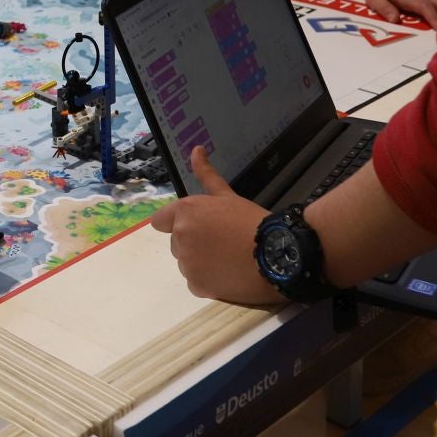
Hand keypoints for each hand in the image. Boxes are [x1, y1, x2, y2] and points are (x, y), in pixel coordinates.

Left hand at [150, 145, 281, 304]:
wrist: (277, 254)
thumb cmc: (252, 221)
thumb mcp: (228, 196)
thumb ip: (207, 175)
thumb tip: (196, 150)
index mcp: (184, 212)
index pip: (160, 221)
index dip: (176, 223)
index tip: (197, 228)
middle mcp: (180, 237)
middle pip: (176, 242)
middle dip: (193, 242)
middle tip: (222, 241)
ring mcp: (187, 263)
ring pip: (187, 263)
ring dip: (201, 262)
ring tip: (229, 258)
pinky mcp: (197, 285)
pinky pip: (196, 282)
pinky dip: (208, 280)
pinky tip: (229, 274)